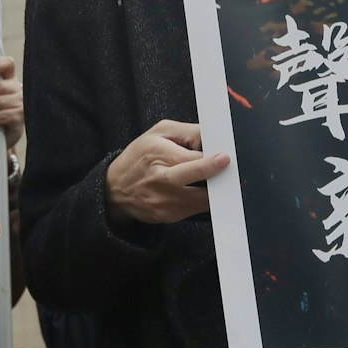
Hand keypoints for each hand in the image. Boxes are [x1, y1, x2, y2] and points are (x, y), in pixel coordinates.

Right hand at [103, 119, 228, 226]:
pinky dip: (205, 201)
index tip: (225, 157)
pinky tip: (206, 193)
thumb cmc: (139, 157)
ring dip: (217, 191)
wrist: (115, 189)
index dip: (214, 157)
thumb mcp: (158, 133)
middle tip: (231, 170)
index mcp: (158, 153)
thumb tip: (213, 137)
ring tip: (221, 182)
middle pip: (201, 178)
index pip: (196, 157)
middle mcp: (162, 179)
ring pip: (204, 198)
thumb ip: (187, 131)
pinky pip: (197, 210)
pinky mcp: (168, 216)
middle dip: (220, 174)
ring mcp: (165, 200)